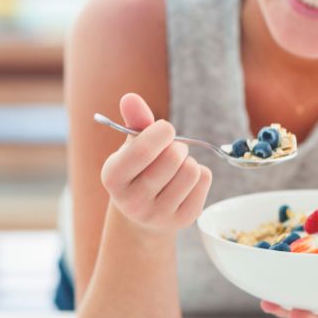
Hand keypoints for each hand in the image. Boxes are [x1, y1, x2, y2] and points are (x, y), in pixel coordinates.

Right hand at [100, 93, 212, 233]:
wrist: (143, 213)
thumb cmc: (138, 169)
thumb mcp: (131, 145)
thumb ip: (134, 121)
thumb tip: (130, 97)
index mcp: (113, 178)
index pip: (143, 150)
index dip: (161, 131)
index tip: (165, 130)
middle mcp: (132, 202)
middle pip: (173, 158)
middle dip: (177, 146)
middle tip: (170, 150)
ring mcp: (158, 215)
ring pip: (192, 170)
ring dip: (188, 160)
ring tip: (177, 167)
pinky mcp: (183, 220)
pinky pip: (205, 180)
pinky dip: (200, 173)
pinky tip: (185, 181)